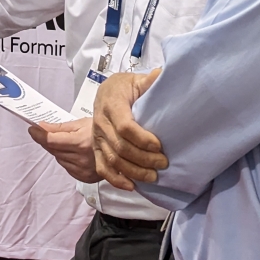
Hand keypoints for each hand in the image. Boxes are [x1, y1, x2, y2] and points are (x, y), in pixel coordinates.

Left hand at [28, 118, 101, 182]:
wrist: (121, 146)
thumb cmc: (101, 130)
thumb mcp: (82, 123)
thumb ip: (59, 127)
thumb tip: (41, 126)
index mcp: (80, 142)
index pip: (51, 140)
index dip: (39, 135)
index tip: (32, 129)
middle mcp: (80, 158)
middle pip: (53, 150)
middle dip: (47, 141)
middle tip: (46, 132)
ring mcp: (82, 170)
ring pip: (59, 159)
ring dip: (57, 150)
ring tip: (67, 142)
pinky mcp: (84, 178)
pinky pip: (67, 167)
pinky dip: (65, 159)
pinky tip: (73, 152)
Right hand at [92, 69, 167, 191]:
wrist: (106, 92)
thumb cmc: (124, 87)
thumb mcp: (136, 80)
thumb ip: (149, 81)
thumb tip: (163, 74)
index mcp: (112, 104)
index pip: (125, 127)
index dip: (142, 139)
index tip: (159, 145)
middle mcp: (101, 122)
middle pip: (120, 147)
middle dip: (143, 158)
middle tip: (163, 163)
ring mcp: (97, 137)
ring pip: (113, 160)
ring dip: (133, 171)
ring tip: (153, 176)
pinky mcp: (96, 148)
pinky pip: (102, 167)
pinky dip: (115, 180)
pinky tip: (131, 186)